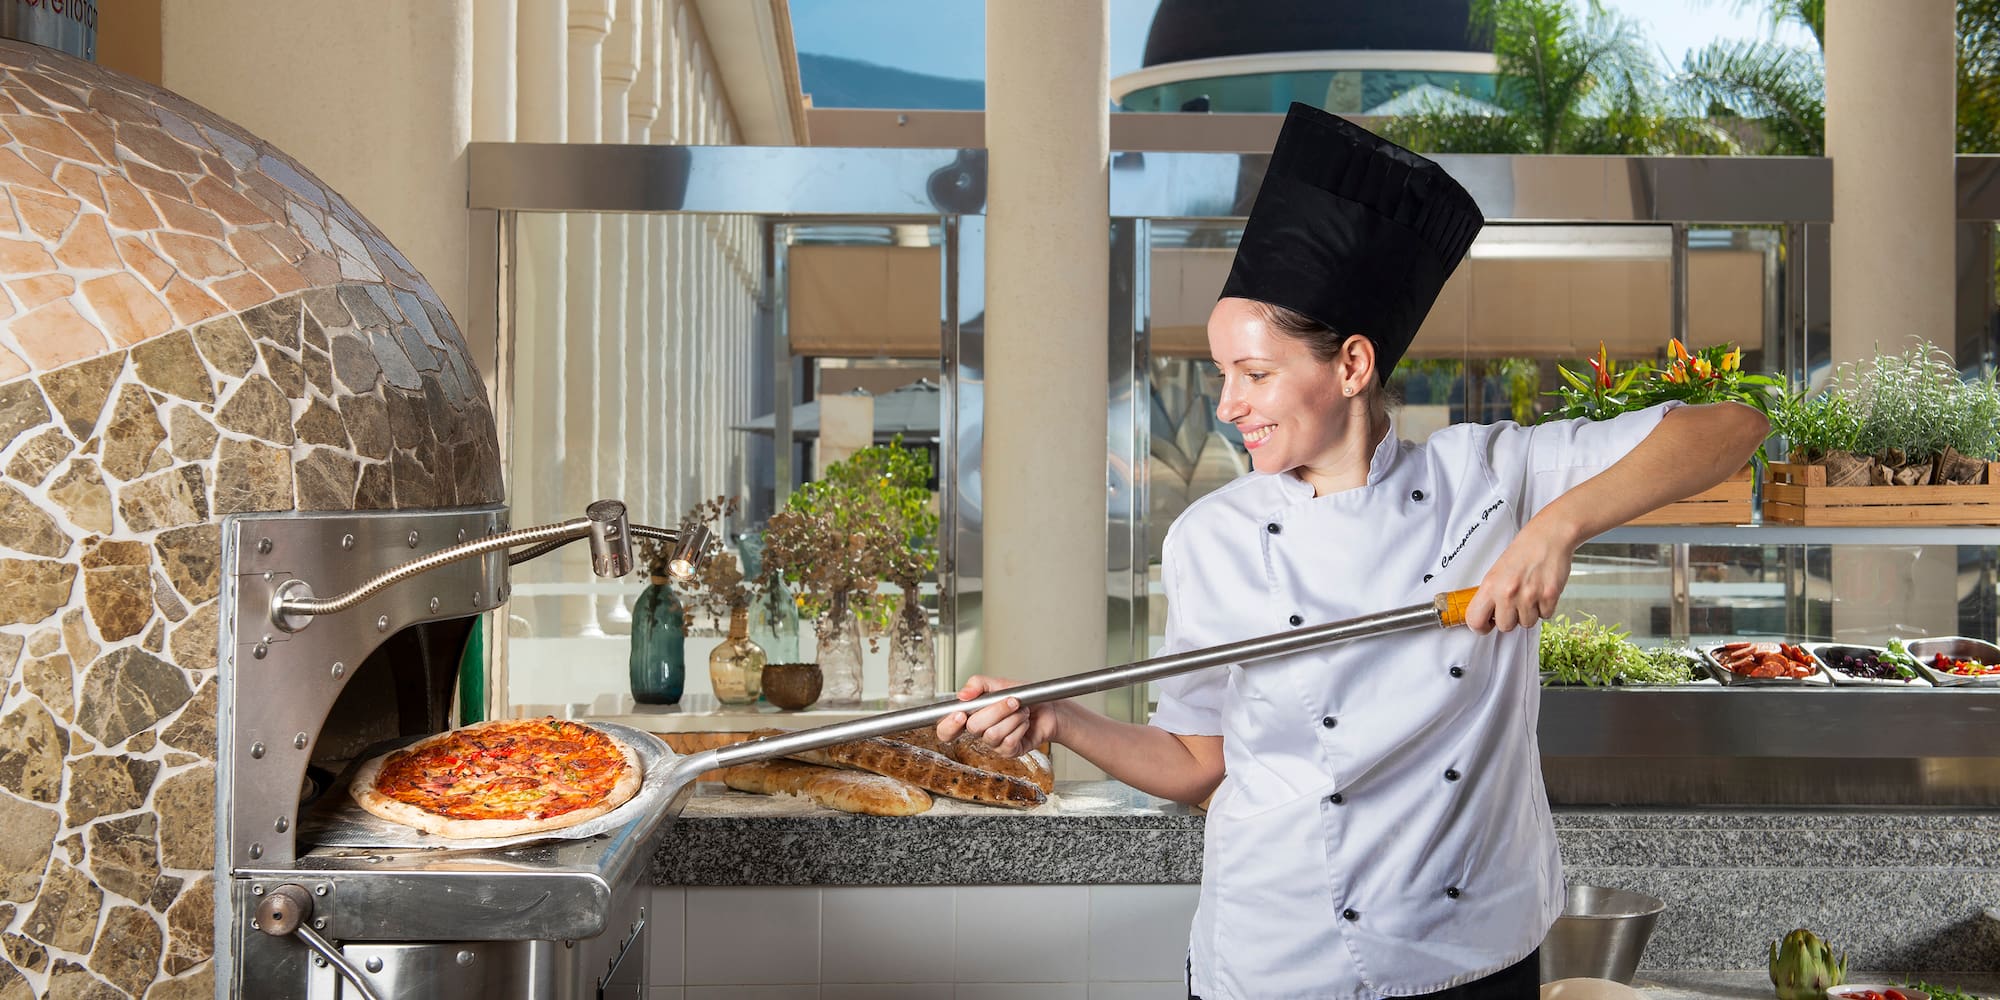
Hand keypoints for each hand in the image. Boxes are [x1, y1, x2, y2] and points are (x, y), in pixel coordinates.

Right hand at [936, 675, 1059, 756]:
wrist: (1049, 707)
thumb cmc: (1024, 696)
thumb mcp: (999, 683)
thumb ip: (977, 684)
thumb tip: (962, 695)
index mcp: (971, 715)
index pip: (946, 729)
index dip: (948, 726)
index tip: (959, 715)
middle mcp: (979, 731)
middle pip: (973, 727)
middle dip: (996, 710)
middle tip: (1012, 701)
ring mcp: (993, 744)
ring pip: (992, 735)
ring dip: (1012, 718)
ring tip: (1021, 711)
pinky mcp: (1009, 752)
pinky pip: (1008, 742)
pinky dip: (1020, 727)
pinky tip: (1025, 722)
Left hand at [1465, 518, 1575, 632]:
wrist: (1548, 537)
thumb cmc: (1523, 551)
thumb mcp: (1496, 571)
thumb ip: (1490, 594)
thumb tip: (1485, 614)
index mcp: (1491, 585)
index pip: (1475, 620)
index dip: (1481, 626)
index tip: (1486, 624)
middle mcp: (1508, 593)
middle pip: (1505, 627)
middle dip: (1510, 619)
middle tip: (1514, 604)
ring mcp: (1530, 596)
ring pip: (1527, 624)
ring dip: (1529, 613)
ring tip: (1530, 594)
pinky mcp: (1549, 596)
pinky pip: (1545, 616)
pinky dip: (1545, 608)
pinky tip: (1541, 592)